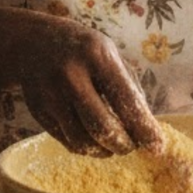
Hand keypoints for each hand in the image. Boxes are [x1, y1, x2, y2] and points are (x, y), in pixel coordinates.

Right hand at [17, 14, 162, 156]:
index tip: (158, 147)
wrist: (34, 42)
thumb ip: (130, 88)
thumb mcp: (110, 55)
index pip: (125, 100)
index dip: (144, 128)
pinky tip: (94, 140)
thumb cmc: (84, 50)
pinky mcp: (38, 112)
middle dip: (123, 145)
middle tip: (133, 147)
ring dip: (104, 151)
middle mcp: (71, 76)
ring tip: (114, 145)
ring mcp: (50, 95)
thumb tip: (147, 128)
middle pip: (102, 127)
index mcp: (96, 56)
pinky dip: (86, 147)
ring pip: (82, 141)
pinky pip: (67, 141)